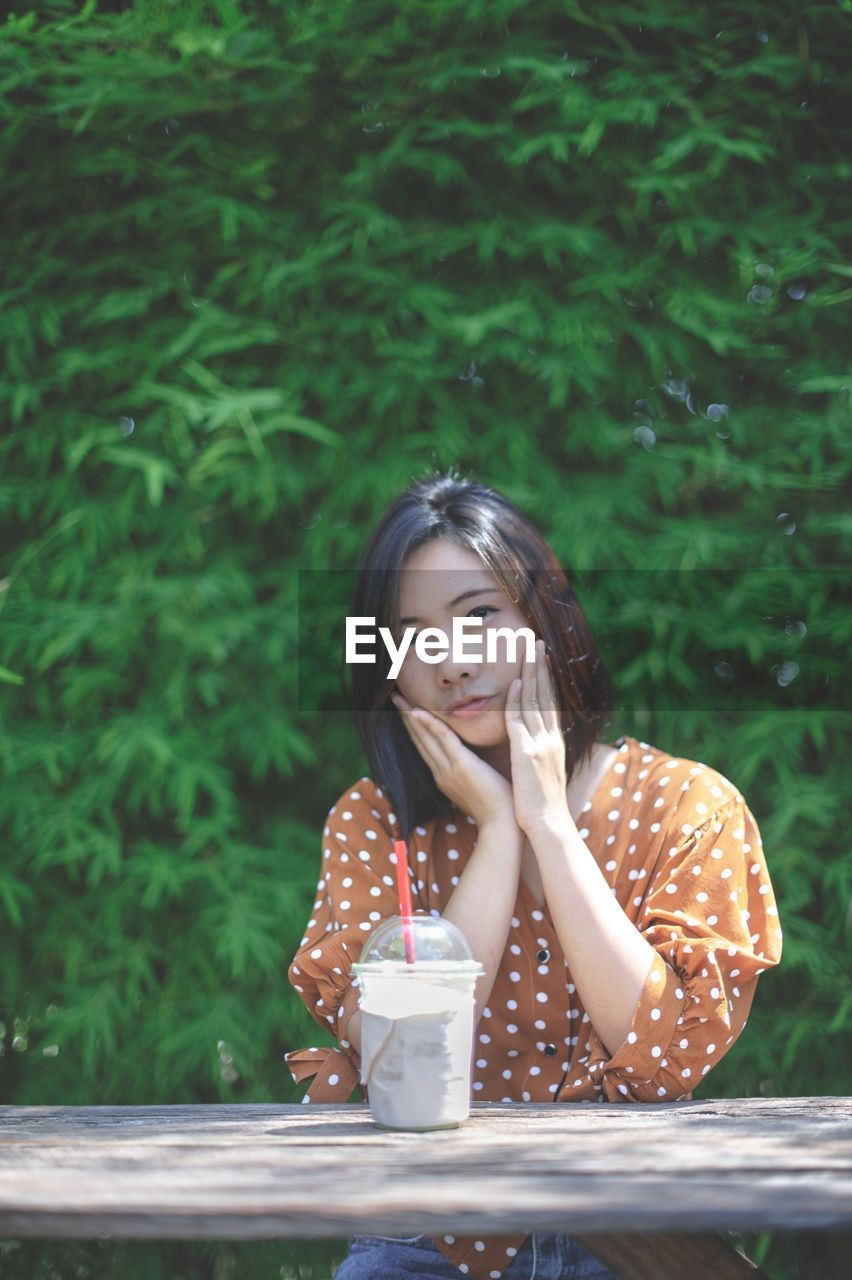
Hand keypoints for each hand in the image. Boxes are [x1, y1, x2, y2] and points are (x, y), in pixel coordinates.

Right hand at [390, 691, 516, 830]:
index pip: (424, 746)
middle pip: (418, 738)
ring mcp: (448, 768)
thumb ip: (468, 770)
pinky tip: (417, 710)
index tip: (405, 709)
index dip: (413, 727)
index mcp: (443, 776)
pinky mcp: (462, 764)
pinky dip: (428, 723)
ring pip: (424, 736)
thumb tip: (472, 761)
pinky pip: (442, 738)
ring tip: (398, 697)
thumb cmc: (496, 805)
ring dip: (410, 714)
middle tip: (394, 696)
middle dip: (405, 716)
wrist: (502, 822)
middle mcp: (440, 771)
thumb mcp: (476, 785)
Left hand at [505, 638, 571, 835]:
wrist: (548, 825)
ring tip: (529, 651)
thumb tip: (534, 743)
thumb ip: (539, 753)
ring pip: (536, 702)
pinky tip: (515, 684)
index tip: (543, 659)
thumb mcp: (544, 772)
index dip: (547, 680)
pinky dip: (518, 701)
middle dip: (542, 667)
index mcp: (554, 742)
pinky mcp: (528, 753)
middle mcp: (551, 738)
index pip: (550, 703)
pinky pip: (521, 722)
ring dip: (532, 674)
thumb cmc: (543, 803)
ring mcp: (541, 744)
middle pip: (546, 695)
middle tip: (538, 642)